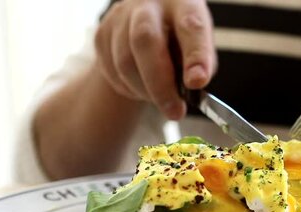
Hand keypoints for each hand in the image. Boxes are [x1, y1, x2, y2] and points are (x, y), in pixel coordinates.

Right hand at [95, 0, 216, 118]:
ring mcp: (120, 16)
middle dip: (161, 84)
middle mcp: (148, 4)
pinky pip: (111, 71)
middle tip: (175, 112)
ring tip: (161, 100)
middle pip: (145, 41)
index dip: (195, 56)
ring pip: (124, 62)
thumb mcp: (199, 47)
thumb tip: (191, 85)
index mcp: (182, 3)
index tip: (197, 82)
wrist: (146, 27)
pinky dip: (129, 88)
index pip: (190, 26)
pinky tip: (142, 88)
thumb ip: (199, 65)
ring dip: (145, 91)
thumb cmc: (180, 41)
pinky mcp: (102, 34)